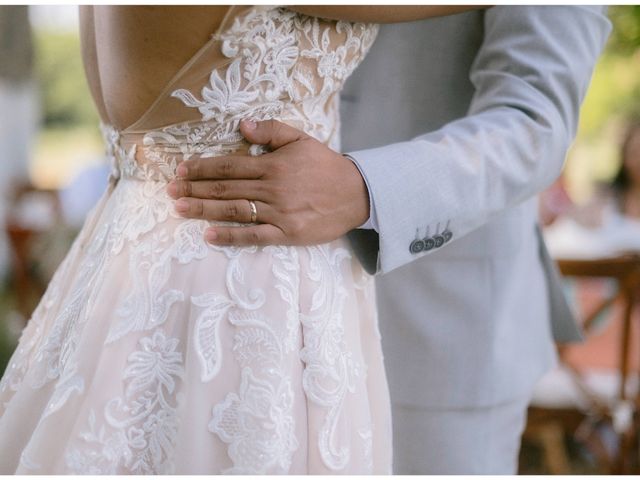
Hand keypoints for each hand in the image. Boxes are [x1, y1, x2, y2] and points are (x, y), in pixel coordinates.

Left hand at [166, 119, 369, 245]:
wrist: (357, 194)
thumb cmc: (327, 167)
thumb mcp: (302, 139)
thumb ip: (272, 131)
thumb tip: (243, 125)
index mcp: (273, 165)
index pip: (230, 166)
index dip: (203, 168)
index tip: (182, 170)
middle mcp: (272, 188)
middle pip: (226, 189)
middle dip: (195, 189)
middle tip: (170, 190)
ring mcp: (279, 213)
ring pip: (235, 211)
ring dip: (204, 210)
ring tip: (180, 208)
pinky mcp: (287, 233)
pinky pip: (254, 236)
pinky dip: (231, 236)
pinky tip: (209, 235)